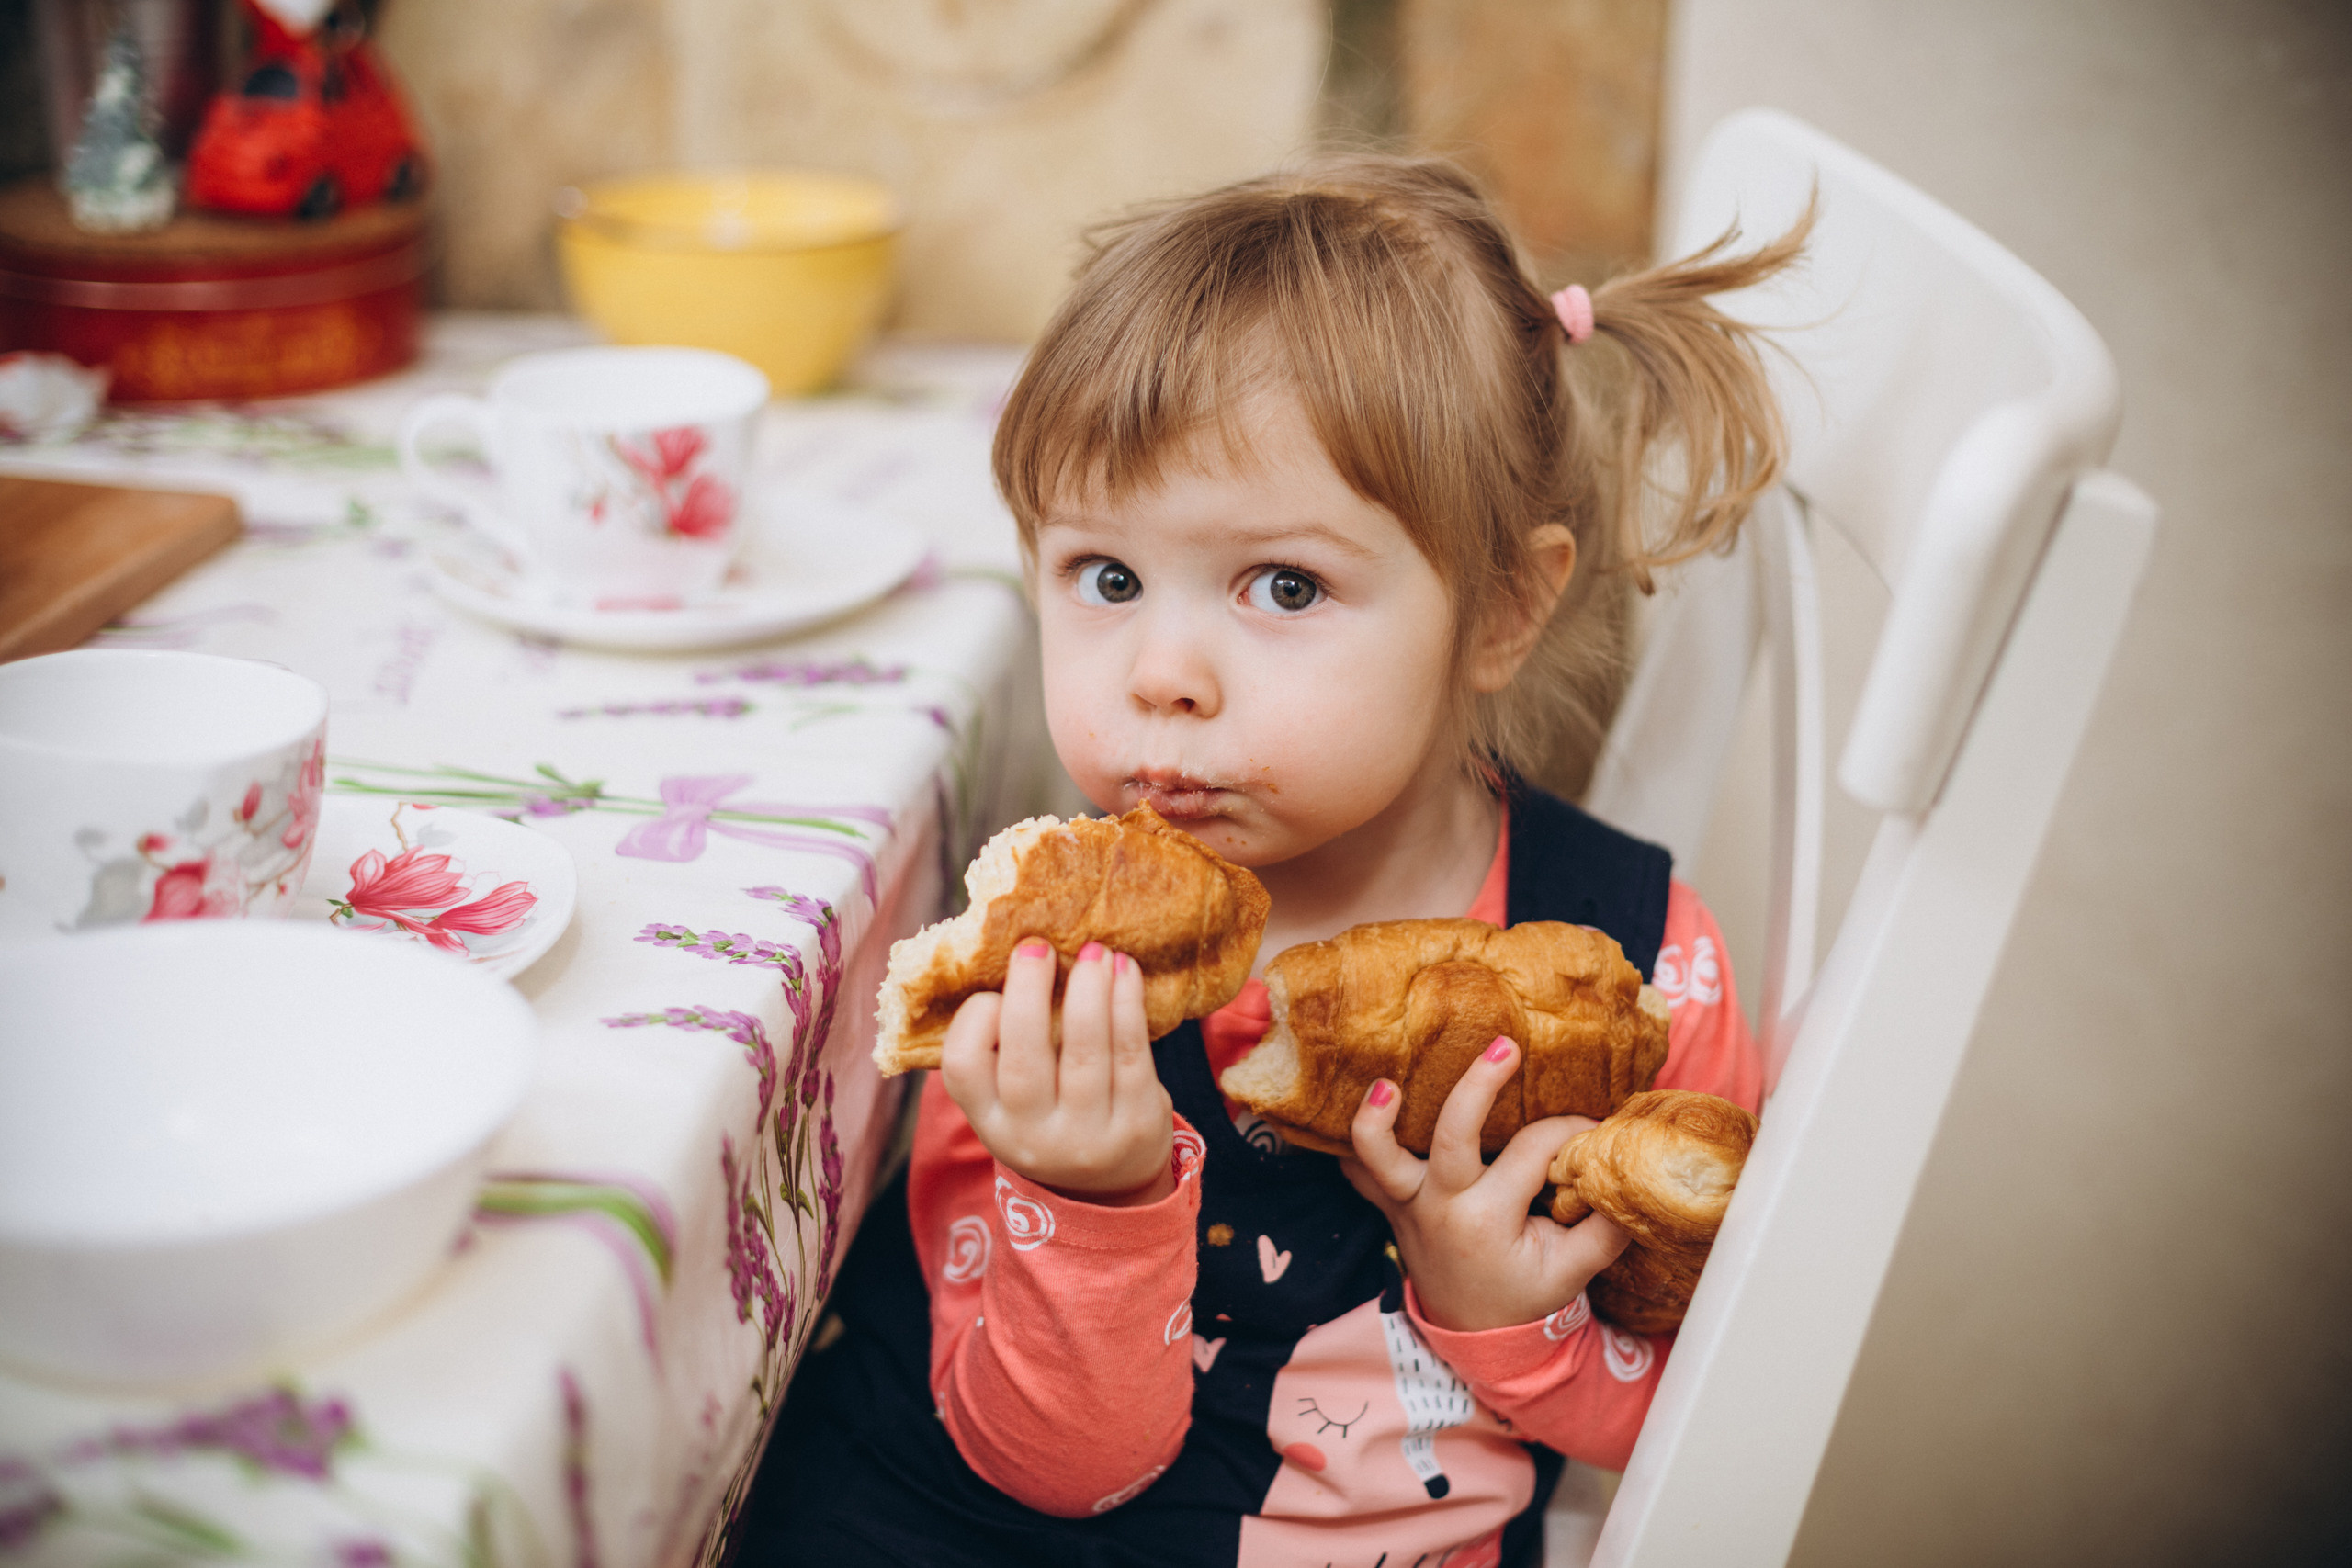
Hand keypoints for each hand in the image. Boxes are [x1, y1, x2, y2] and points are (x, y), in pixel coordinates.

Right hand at [941, 938, 1176, 1206]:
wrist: (1112, 1185)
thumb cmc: (1053, 1114)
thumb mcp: (1013, 1100)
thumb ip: (1003, 1049)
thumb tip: (1007, 955)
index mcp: (991, 1122)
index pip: (963, 1068)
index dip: (974, 1020)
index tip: (994, 991)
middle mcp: (1034, 1136)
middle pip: (1024, 1061)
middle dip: (1028, 995)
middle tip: (1037, 947)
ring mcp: (1089, 1136)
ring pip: (1084, 1052)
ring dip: (1089, 991)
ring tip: (1093, 950)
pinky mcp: (1138, 1123)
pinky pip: (1131, 1054)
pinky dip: (1128, 1005)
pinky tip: (1126, 972)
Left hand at [1341, 1035, 1629, 1331]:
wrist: (1476, 1332)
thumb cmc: (1525, 1293)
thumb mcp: (1573, 1271)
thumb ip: (1605, 1228)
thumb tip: (1626, 1176)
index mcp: (1488, 1220)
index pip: (1533, 1152)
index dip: (1570, 1131)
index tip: (1593, 1128)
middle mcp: (1442, 1206)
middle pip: (1452, 1135)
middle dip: (1478, 1086)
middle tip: (1506, 1046)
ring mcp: (1408, 1205)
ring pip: (1379, 1158)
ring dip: (1374, 1121)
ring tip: (1385, 1084)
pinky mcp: (1390, 1205)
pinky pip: (1360, 1173)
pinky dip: (1356, 1144)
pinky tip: (1368, 1106)